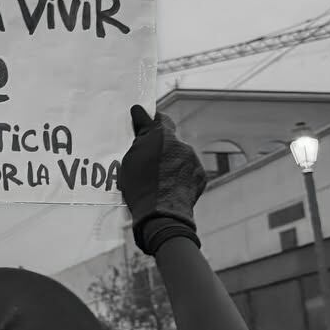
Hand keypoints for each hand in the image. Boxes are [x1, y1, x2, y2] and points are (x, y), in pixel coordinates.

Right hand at [117, 105, 208, 257]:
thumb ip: (139, 143)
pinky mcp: (200, 174)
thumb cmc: (141, 189)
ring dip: (171, 161)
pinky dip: (181, 175)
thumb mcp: (129, 163)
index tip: (141, 114)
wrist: (162, 215)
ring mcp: (192, 159)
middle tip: (149, 156)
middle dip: (160, 144)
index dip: (147, 117)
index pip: (155, 118)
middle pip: (168, 138)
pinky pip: (189, 169)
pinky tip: (170, 187)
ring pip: (180, 154)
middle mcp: (179, 144)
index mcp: (159, 137)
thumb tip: (143, 132)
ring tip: (159, 179)